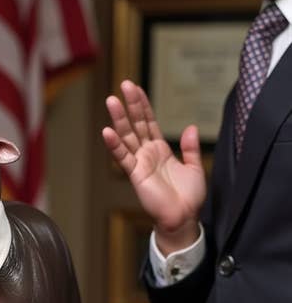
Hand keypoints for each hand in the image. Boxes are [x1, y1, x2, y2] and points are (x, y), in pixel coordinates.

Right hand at [103, 80, 205, 253]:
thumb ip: (190, 148)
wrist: (184, 218)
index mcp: (160, 150)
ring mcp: (140, 163)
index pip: (149, 122)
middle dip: (130, 105)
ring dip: (119, 119)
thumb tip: (190, 127)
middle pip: (136, 124)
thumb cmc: (188, 198)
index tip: (135, 88)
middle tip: (124, 84)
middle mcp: (147, 153)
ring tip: (111, 100)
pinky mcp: (136, 175)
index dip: (142, 105)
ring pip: (127, 136)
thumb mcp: (195, 168)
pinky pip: (123, 157)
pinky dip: (115, 145)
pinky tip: (107, 132)